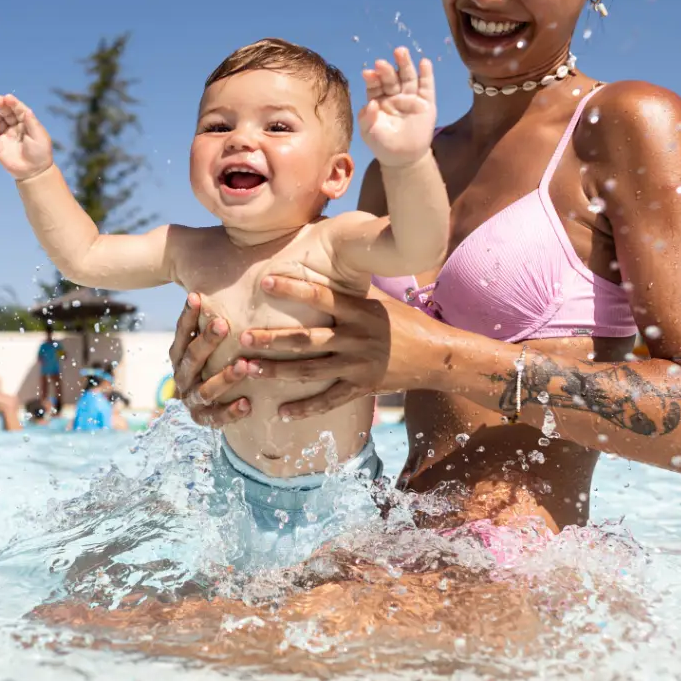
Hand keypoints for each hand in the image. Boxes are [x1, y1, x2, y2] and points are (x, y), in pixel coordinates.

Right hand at [0, 94, 53, 180]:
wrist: (33, 172)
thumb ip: (31, 122)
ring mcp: (5, 135)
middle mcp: (14, 127)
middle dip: (1, 105)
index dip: (13, 103)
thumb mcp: (39, 136)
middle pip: (6, 113)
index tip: (7, 98)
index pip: (18, 110)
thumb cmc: (40, 153)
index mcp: (26, 124)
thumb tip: (26, 109)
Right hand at [167, 293, 251, 427]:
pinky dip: (230, 412)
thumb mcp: (209, 340)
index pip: (181, 333)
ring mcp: (191, 399)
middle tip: (223, 324)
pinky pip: (215, 419)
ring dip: (225, 378)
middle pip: (192, 358)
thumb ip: (212, 318)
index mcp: (179, 354)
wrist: (205, 404)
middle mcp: (182, 376)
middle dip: (207, 341)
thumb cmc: (212, 361)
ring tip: (244, 365)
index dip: (187, 316)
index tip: (197, 297)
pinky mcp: (202, 418)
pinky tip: (248, 404)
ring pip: (205, 390)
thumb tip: (219, 279)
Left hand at [243, 275, 441, 417]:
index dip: (293, 288)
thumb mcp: (378, 302)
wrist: (436, 355)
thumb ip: (350, 292)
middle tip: (244, 338)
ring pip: (310, 370)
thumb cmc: (404, 323)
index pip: (321, 296)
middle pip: (307, 339)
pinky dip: (304, 408)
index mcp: (359, 311)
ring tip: (249, 370)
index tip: (266, 281)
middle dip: (273, 339)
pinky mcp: (362, 387)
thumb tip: (324, 268)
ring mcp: (358, 365)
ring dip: (277, 371)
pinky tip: (281, 412)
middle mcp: (356, 337)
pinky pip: (329, 400)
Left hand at [358, 47, 436, 166]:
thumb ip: (367, 118)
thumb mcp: (369, 133)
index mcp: (379, 100)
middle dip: (387, 70)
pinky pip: (427, 86)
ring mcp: (410, 98)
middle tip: (382, 62)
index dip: (373, 79)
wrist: (403, 158)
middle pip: (391, 78)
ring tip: (401, 52)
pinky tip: (424, 63)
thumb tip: (371, 103)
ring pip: (408, 78)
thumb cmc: (382, 144)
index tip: (368, 73)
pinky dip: (426, 74)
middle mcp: (394, 95)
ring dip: (405, 64)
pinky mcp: (426, 103)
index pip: (375, 85)